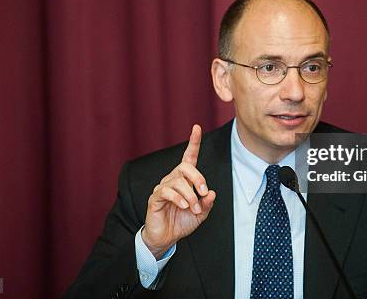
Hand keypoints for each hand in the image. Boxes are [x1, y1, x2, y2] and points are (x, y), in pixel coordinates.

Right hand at [142, 124, 215, 258]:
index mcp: (185, 180)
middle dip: (198, 178)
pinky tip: (183, 206)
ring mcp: (163, 187)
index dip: (193, 142)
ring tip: (194, 208)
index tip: (197, 128)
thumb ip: (207, 203)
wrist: (166, 238)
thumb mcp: (201, 214)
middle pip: (185, 167)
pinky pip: (167, 192)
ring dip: (190, 196)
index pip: (189, 157)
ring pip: (178, 182)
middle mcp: (173, 179)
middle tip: (204, 192)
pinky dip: (178, 199)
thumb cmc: (182, 222)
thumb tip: (211, 193)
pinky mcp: (155, 197)